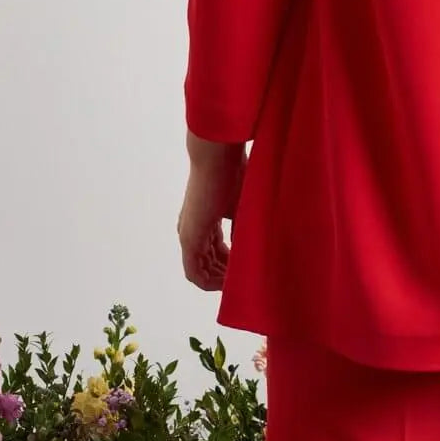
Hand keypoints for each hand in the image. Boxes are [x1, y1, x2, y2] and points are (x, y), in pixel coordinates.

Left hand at [177, 143, 245, 290]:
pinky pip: (194, 272)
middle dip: (226, 275)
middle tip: (246, 280)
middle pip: (208, 263)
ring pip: (201, 270)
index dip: (230, 264)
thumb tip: (251, 250)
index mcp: (205, 220)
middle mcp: (193, 229)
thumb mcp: (242, 205)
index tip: (248, 269)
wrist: (217, 156)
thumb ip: (242, 228)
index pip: (215, 250)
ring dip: (218, 280)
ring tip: (240, 283)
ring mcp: (189, 234)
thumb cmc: (233, 172)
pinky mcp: (189, 238)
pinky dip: (208, 281)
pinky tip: (226, 284)